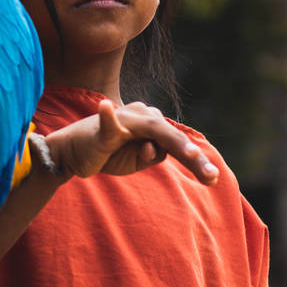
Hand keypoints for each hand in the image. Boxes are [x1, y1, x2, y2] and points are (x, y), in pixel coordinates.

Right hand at [46, 100, 218, 185]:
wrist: (72, 153)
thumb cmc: (107, 154)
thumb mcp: (135, 161)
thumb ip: (152, 155)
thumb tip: (155, 149)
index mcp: (152, 124)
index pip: (178, 142)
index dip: (196, 160)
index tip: (213, 179)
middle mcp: (142, 116)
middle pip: (172, 136)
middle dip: (192, 157)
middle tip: (211, 176)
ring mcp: (124, 120)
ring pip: (154, 130)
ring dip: (174, 143)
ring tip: (192, 156)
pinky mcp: (103, 129)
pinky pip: (108, 123)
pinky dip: (108, 116)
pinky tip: (105, 107)